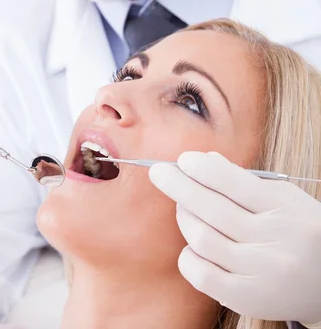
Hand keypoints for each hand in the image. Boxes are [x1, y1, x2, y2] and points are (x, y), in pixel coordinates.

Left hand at [149, 151, 320, 323]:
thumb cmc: (299, 228)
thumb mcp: (284, 197)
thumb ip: (245, 180)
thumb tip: (204, 161)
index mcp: (283, 209)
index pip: (234, 183)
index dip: (203, 169)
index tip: (184, 159)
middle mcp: (272, 242)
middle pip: (212, 210)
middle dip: (179, 187)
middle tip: (158, 172)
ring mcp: (258, 273)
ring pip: (202, 239)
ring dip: (184, 216)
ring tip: (181, 206)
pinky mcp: (246, 298)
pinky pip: (201, 274)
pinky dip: (188, 254)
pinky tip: (191, 242)